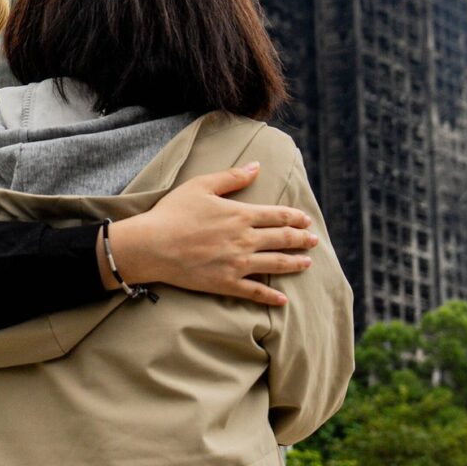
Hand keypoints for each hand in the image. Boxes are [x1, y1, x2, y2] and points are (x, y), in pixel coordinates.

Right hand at [107, 164, 316, 305]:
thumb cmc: (173, 213)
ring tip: (307, 264)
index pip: (278, 215)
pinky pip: (255, 292)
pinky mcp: (226, 283)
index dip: (296, 217)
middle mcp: (246, 239)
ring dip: (295, 263)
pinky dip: (271, 296)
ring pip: (276, 264)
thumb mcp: (202, 185)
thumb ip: (232, 177)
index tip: (306, 219)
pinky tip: (282, 299)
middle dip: (302, 239)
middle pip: (283, 239)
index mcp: (241, 214)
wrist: (152, 246)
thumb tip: (256, 166)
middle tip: (314, 241)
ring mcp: (238, 263)